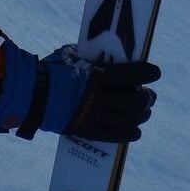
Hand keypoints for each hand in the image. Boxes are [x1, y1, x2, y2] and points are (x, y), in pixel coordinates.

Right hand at [0, 29, 160, 142]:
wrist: (34, 95)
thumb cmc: (51, 70)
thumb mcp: (72, 56)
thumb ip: (90, 58)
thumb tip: (102, 55)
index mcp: (99, 76)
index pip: (132, 74)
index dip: (147, 73)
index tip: (155, 72)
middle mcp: (102, 97)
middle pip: (135, 99)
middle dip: (146, 97)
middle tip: (149, 94)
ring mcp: (98, 116)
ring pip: (131, 118)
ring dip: (141, 114)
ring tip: (143, 111)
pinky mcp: (91, 131)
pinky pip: (118, 135)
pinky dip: (130, 133)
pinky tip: (135, 130)